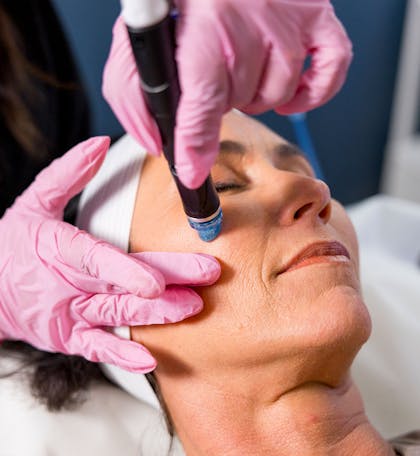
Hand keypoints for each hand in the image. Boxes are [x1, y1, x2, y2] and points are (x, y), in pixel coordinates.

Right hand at [0, 137, 219, 372]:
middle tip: (205, 278)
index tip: (158, 280)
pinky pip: (97, 348)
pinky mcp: (71, 337)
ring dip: (156, 315)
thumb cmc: (15, 244)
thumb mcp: (34, 203)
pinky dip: (122, 355)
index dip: (127, 271)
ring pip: (117, 315)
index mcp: (61, 249)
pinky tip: (150, 361)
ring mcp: (71, 314)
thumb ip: (67, 173)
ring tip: (190, 309)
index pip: (97, 259)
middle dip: (167, 283)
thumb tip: (98, 144)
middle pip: (121, 285)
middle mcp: (69, 284)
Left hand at [103, 0, 351, 188]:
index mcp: (200, 32)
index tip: (193, 175)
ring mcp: (287, 24)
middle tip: (207, 71)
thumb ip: (133, 98)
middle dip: (218, 98)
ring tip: (237, 67)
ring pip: (275, 95)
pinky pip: (330, 70)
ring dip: (253, 91)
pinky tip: (289, 94)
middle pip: (238, 103)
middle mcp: (248, 26)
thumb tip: (157, 144)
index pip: (200, 108)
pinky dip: (312, 92)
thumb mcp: (135, 44)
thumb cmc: (176, 0)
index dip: (194, 148)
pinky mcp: (315, 16)